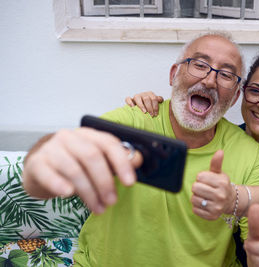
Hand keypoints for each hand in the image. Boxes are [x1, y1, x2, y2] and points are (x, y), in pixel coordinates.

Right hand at [23, 128, 142, 213]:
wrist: (40, 168)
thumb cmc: (74, 164)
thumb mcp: (97, 161)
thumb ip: (117, 161)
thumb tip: (137, 160)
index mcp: (89, 135)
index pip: (108, 143)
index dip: (121, 162)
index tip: (130, 182)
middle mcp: (70, 137)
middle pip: (92, 156)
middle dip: (105, 182)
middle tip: (112, 201)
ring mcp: (51, 149)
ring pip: (74, 169)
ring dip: (89, 192)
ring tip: (99, 208)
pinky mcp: (36, 163)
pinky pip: (49, 174)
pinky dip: (60, 184)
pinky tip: (68, 195)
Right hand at [125, 91, 163, 116]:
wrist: (142, 105)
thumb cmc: (150, 105)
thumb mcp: (155, 102)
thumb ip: (159, 100)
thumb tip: (161, 100)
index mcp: (150, 94)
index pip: (154, 98)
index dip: (155, 107)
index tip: (156, 114)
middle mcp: (143, 94)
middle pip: (146, 99)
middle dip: (150, 108)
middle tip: (151, 115)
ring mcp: (137, 96)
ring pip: (137, 97)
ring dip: (141, 105)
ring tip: (144, 112)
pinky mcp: (130, 99)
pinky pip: (128, 99)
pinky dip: (129, 102)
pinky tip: (132, 107)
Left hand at [191, 150, 235, 219]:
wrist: (231, 201)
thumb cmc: (221, 184)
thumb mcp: (219, 173)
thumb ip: (216, 162)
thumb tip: (220, 151)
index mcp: (222, 182)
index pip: (199, 177)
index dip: (201, 178)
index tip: (206, 180)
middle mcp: (221, 195)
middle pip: (195, 188)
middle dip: (197, 187)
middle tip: (204, 189)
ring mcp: (217, 207)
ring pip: (193, 199)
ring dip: (196, 197)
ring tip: (204, 196)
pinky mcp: (212, 216)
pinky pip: (195, 209)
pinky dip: (197, 206)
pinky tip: (204, 204)